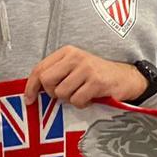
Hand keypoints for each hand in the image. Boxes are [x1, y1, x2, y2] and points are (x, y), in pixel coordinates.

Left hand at [25, 46, 148, 107]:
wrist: (127, 77)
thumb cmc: (97, 75)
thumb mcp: (75, 68)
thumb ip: (57, 74)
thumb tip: (33, 93)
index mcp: (67, 52)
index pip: (40, 68)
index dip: (31, 86)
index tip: (30, 98)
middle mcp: (76, 57)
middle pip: (47, 81)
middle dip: (52, 93)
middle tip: (64, 95)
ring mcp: (87, 68)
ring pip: (61, 93)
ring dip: (70, 99)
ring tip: (81, 94)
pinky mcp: (96, 81)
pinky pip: (77, 100)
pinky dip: (82, 104)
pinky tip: (90, 98)